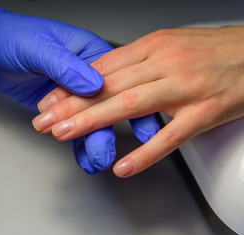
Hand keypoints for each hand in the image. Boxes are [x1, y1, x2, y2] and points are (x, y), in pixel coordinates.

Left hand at [0, 8, 116, 173]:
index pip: (114, 78)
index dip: (127, 100)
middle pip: (105, 104)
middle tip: (103, 151)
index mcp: (89, 52)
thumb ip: (65, 66)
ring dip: (93, 142)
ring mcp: (75, 94)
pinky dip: (79, 144)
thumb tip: (94, 84)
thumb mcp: (37, 47)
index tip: (136, 119)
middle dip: (105, 130)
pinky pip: (75, 129)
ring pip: (92, 121)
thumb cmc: (11, 38)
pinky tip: (85, 157)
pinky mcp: (63, 110)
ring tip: (95, 160)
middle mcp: (88, 74)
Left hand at [32, 26, 243, 176]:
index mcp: (153, 46)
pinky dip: (145, 152)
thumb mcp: (170, 45)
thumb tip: (105, 73)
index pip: (101, 67)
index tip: (50, 99)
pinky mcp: (204, 111)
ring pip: (129, 105)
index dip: (72, 85)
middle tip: (44, 119)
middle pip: (107, 86)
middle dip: (71, 104)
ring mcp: (184, 88)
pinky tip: (123, 165)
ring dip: (93, 121)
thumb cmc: (214, 50)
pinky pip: (170, 135)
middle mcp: (164, 63)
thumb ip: (138, 60)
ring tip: (65, 134)